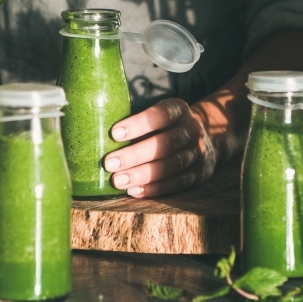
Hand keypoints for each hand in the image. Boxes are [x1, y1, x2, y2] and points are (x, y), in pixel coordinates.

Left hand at [103, 99, 218, 198]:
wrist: (206, 138)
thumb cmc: (166, 126)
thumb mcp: (158, 115)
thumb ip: (135, 122)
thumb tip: (96, 132)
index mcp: (179, 110)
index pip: (161, 115)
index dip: (138, 124)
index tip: (114, 133)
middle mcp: (192, 130)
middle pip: (165, 144)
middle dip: (135, 155)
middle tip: (109, 163)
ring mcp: (198, 153)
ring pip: (171, 166)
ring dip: (142, 175)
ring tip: (118, 181)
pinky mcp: (200, 174)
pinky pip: (177, 184)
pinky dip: (155, 189)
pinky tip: (135, 191)